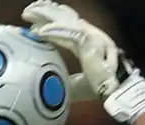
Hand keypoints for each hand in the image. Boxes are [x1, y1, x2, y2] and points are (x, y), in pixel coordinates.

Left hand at [21, 0, 144, 123]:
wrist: (116, 93)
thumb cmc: (100, 89)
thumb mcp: (77, 82)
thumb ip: (65, 78)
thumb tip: (49, 84)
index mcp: (88, 42)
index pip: (67, 26)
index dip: (51, 21)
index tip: (34, 21)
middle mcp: (91, 35)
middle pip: (65, 18)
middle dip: (46, 12)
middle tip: (28, 11)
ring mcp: (92, 37)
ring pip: (64, 21)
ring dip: (45, 16)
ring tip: (28, 14)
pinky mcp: (90, 44)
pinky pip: (68, 34)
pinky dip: (53, 32)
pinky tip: (39, 32)